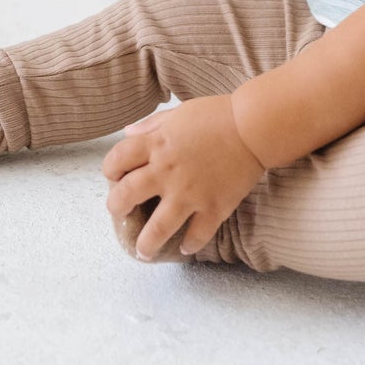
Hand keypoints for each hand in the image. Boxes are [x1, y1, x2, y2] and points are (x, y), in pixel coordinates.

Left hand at [101, 95, 266, 258]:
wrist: (255, 126)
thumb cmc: (218, 115)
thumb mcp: (179, 113)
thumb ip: (151, 125)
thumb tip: (127, 132)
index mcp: (157, 144)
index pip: (116, 161)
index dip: (110, 171)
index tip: (114, 178)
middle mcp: (166, 171)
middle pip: (125, 196)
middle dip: (116, 208)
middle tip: (121, 214)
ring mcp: (190, 193)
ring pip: (156, 229)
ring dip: (145, 244)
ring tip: (142, 252)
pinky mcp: (213, 208)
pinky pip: (197, 235)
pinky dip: (190, 244)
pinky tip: (185, 246)